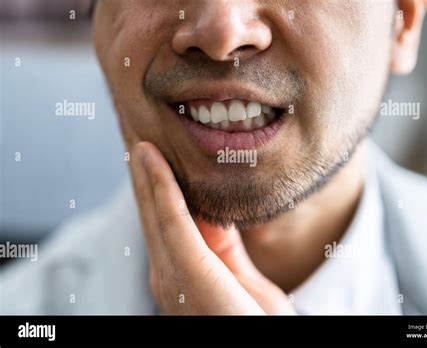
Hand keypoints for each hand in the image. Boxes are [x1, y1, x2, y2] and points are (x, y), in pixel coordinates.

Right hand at [118, 106, 294, 314]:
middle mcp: (166, 270)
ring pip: (153, 206)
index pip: (163, 214)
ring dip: (142, 166)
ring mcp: (172, 272)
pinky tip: (150, 155)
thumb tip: (212, 211)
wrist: (259, 346)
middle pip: (151, 206)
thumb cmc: (251, 320)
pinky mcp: (186, 272)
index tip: (149, 144)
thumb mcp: (238, 275)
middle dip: (142, 165)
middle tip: (134, 123)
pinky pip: (170, 219)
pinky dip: (158, 184)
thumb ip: (222, 245)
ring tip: (135, 128)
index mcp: (180, 270)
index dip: (154, 178)